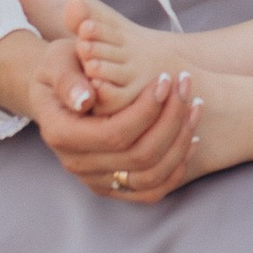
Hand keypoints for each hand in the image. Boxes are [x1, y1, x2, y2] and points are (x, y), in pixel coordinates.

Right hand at [0, 28, 199, 202]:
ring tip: (194, 105)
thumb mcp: (58, 62)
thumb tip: (84, 100)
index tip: (165, 80)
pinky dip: (176, 167)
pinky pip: (152, 190)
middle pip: (138, 157)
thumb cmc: (62, 68)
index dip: (146, 110)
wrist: (59, 88)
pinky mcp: (113, 186)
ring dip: (180, 142)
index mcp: (61, 135)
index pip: (114, 134)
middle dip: (171, 120)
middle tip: (185, 86)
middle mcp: (77, 164)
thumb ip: (68, 79)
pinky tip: (191, 136)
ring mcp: (96, 180)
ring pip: (151, 177)